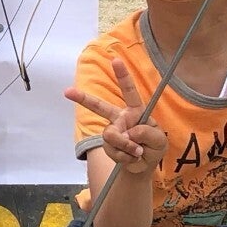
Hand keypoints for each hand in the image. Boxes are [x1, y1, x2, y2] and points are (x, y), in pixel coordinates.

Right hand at [67, 55, 167, 178]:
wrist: (143, 166)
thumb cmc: (154, 147)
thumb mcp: (159, 140)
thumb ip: (147, 133)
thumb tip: (129, 132)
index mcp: (135, 111)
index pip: (129, 92)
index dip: (123, 76)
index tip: (115, 60)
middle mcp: (121, 118)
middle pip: (100, 107)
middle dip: (83, 98)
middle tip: (67, 91)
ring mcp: (113, 132)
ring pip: (111, 135)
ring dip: (126, 146)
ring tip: (137, 151)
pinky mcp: (108, 145)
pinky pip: (112, 149)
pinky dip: (124, 156)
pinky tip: (131, 157)